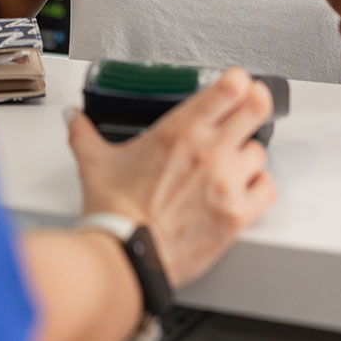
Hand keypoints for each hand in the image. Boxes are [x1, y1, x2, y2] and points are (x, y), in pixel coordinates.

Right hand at [66, 68, 276, 286]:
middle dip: (256, 104)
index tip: (237, 84)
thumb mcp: (95, 163)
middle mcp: (209, 150)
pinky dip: (258, 187)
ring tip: (230, 164)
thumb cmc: (115, 212)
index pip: (230, 87)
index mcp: (180, 130)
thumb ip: (84, 133)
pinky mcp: (237, 215)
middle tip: (249, 109)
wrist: (125, 259)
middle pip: (257, 108)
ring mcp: (226, 182)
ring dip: (248, 155)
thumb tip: (73, 117)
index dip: (239, 81)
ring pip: (259, 151)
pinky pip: (266, 188)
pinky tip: (242, 189)